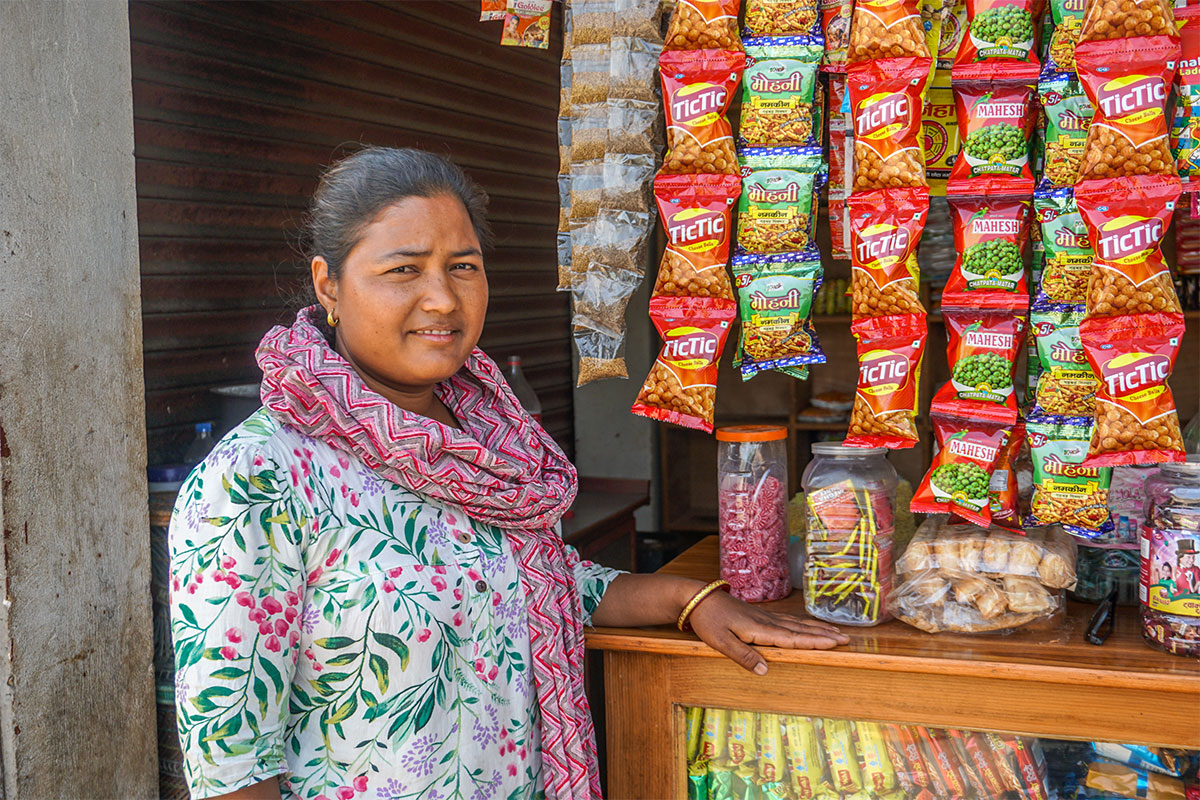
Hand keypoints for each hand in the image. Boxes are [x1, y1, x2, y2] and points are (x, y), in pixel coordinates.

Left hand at [687, 590, 849, 675]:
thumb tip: (767, 670)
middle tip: (846, 638)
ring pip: (795, 623)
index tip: (835, 643)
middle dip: (824, 634)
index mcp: (759, 629)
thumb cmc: (708, 620)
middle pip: (800, 629)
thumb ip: (743, 656)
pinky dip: (802, 623)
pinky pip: (787, 620)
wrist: (697, 597)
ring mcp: (764, 616)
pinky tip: (807, 625)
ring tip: (835, 632)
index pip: (792, 638)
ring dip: (816, 628)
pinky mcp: (759, 614)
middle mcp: (766, 621)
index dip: (814, 641)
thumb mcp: (721, 641)